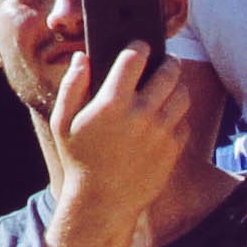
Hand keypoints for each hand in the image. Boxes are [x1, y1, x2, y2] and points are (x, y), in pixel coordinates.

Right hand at [40, 27, 197, 246]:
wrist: (103, 202)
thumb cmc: (79, 159)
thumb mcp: (61, 122)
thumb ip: (71, 86)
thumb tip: (81, 58)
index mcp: (111, 104)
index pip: (134, 60)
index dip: (139, 46)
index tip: (139, 44)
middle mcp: (141, 114)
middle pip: (169, 72)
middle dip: (168, 61)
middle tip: (164, 60)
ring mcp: (162, 133)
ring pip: (182, 94)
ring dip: (177, 85)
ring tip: (168, 85)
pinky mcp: (174, 149)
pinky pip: (184, 120)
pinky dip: (178, 113)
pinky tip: (165, 114)